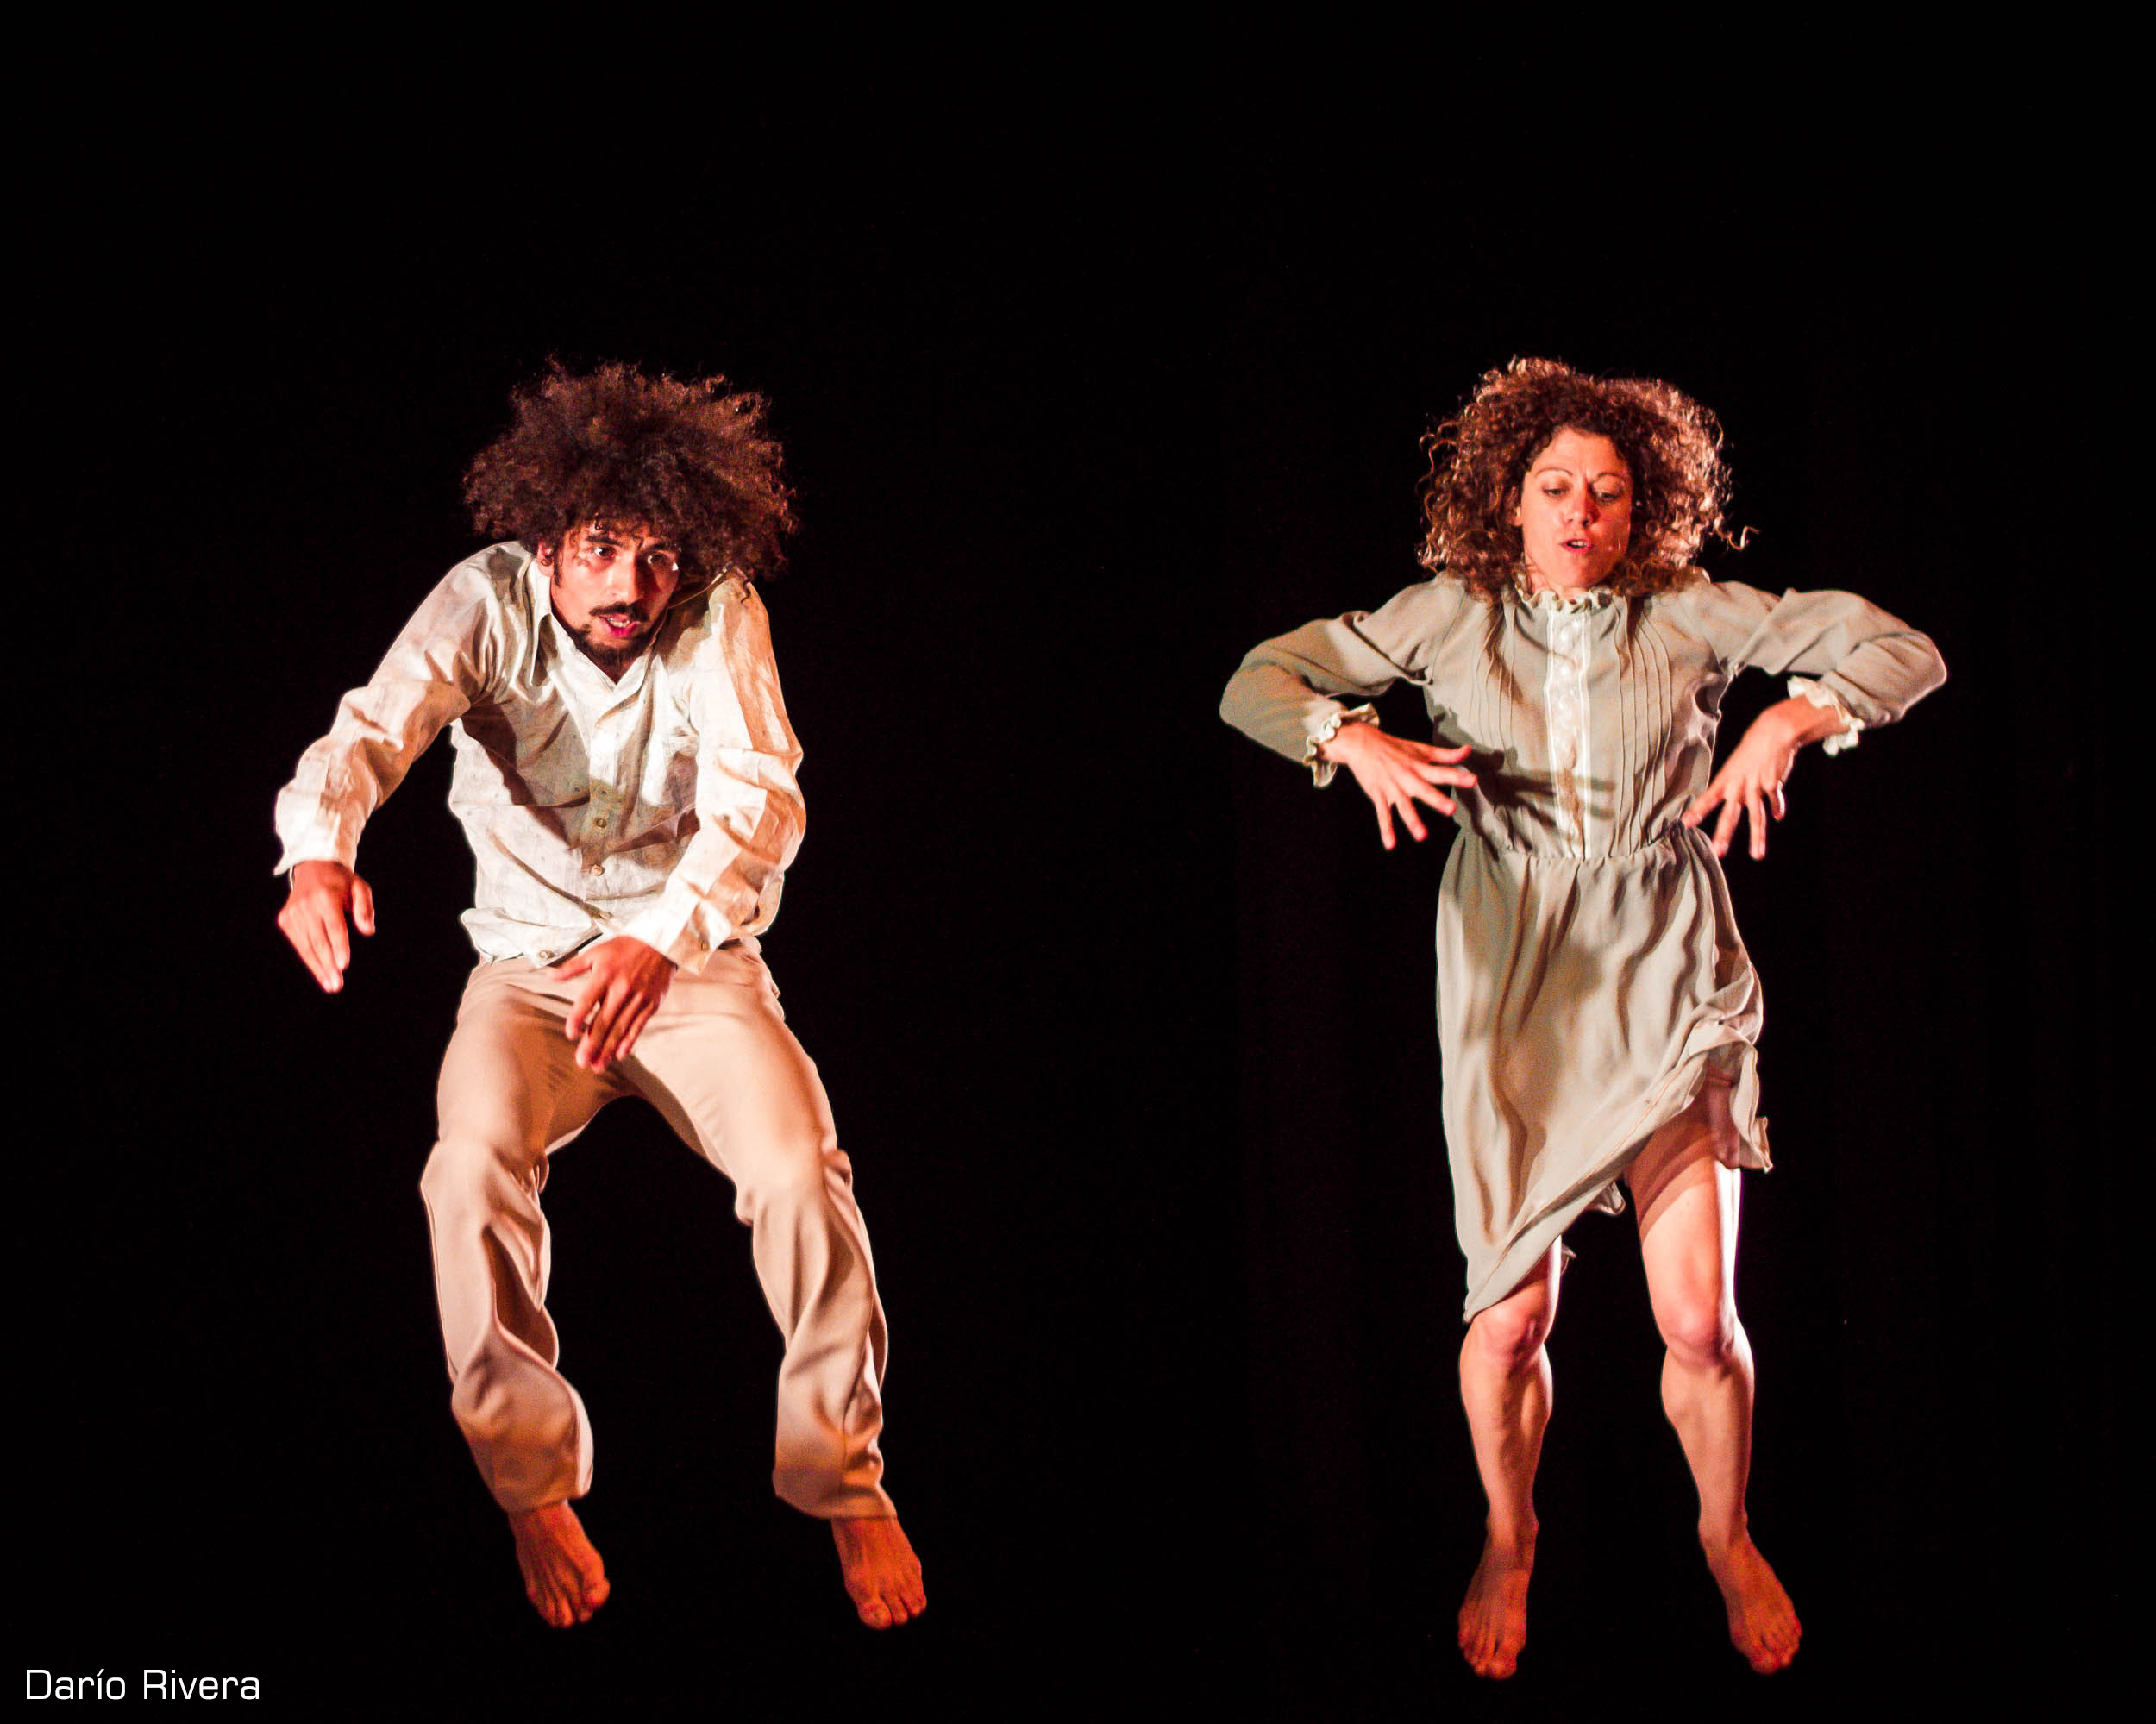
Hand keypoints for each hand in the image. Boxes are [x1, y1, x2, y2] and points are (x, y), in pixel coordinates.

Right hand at [278, 860, 375, 991]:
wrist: (313, 868)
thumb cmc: (342, 882)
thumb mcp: (360, 887)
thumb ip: (365, 908)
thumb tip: (368, 931)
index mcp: (325, 896)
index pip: (334, 926)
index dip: (339, 946)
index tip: (343, 965)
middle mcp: (306, 905)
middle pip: (318, 940)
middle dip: (328, 964)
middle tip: (337, 984)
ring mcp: (293, 913)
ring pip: (305, 946)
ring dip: (317, 968)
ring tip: (330, 985)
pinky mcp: (285, 919)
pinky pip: (298, 943)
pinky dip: (308, 959)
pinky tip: (319, 972)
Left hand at [558, 937, 674, 1072]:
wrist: (661, 942)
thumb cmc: (626, 947)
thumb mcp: (596, 951)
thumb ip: (572, 967)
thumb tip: (550, 976)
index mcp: (605, 975)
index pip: (587, 1001)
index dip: (578, 1018)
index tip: (570, 1034)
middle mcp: (621, 989)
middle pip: (604, 1021)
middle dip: (592, 1044)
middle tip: (582, 1062)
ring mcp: (638, 998)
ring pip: (620, 1028)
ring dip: (608, 1049)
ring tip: (598, 1065)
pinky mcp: (651, 1004)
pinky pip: (638, 1026)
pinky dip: (629, 1041)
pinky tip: (619, 1054)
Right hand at [1319, 721, 1477, 850]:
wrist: (1362, 744)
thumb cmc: (1395, 747)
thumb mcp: (1421, 749)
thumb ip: (1446, 754)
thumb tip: (1468, 751)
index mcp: (1419, 766)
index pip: (1441, 771)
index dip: (1457, 776)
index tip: (1473, 780)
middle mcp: (1407, 777)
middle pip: (1424, 789)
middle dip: (1437, 799)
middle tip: (1451, 808)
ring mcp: (1392, 787)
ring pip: (1403, 806)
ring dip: (1412, 821)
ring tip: (1422, 836)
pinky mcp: (1378, 795)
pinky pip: (1383, 814)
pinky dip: (1386, 830)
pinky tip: (1391, 844)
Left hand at [1683, 698, 1834, 859]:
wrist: (1773, 733)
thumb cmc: (1752, 748)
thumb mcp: (1736, 765)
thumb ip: (1737, 785)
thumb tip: (1736, 799)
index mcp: (1726, 779)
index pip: (1708, 798)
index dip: (1698, 811)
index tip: (1686, 823)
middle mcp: (1739, 785)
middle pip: (1731, 814)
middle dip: (1724, 834)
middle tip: (1718, 851)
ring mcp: (1756, 785)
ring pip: (1756, 816)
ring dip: (1757, 837)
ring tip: (1756, 855)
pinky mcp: (1773, 784)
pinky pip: (1774, 801)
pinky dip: (1776, 808)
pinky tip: (1777, 816)